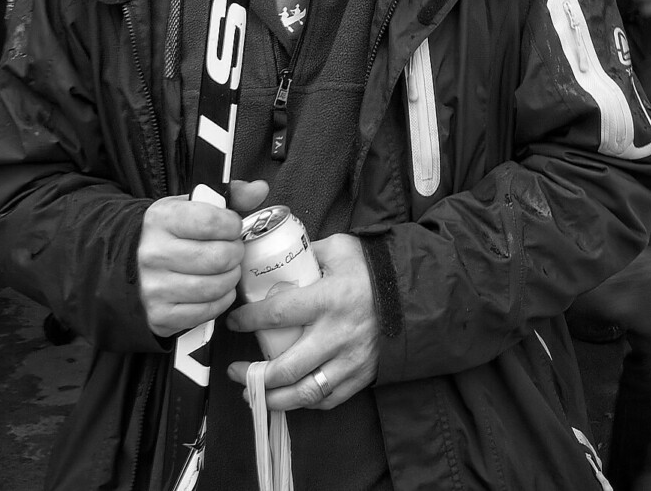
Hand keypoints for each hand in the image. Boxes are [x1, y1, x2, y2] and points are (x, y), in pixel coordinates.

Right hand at [137, 178, 269, 337]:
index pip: (211, 222)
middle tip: (232, 250)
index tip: (232, 227)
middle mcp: (153, 254)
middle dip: (235, 253)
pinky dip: (220, 300)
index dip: (232, 225)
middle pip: (219, 257)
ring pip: (215, 286)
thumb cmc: (174, 231)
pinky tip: (217, 289)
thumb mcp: (194, 205)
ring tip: (226, 268)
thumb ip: (230, 195)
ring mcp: (154, 287)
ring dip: (231, 277)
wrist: (134, 263)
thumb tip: (259, 189)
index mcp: (162, 219)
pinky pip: (207, 311)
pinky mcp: (160, 315)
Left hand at [227, 233, 379, 410]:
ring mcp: (350, 360)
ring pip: (304, 393)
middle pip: (285, 367)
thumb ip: (307, 255)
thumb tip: (276, 261)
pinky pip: (327, 399)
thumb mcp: (340, 248)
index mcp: (329, 298)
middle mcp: (337, 334)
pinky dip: (304, 402)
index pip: (277, 315)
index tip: (233, 320)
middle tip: (236, 371)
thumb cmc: (374, 266)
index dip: (248, 320)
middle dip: (253, 375)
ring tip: (254, 393)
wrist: (416, 289)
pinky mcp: (362, 375)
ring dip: (273, 398)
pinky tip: (289, 395)